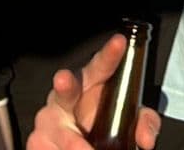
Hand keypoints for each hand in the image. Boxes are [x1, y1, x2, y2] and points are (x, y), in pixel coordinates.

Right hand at [26, 33, 161, 149]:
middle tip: (65, 80)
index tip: (120, 43)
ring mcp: (48, 120)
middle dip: (65, 86)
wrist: (74, 145)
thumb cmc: (100, 122)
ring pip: (60, 133)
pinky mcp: (37, 141)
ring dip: (73, 143)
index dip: (109, 55)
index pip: (100, 65)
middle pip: (64, 90)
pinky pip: (47, 149)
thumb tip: (146, 139)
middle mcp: (65, 98)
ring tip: (85, 147)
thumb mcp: (126, 119)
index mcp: (88, 83)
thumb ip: (142, 122)